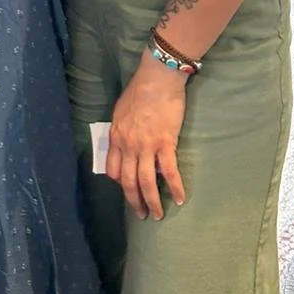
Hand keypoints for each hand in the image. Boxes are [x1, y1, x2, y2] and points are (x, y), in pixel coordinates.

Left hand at [106, 53, 188, 220]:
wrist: (157, 78)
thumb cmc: (140, 89)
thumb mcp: (121, 110)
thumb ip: (122, 128)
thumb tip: (125, 141)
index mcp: (116, 137)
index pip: (112, 169)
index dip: (120, 183)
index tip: (128, 189)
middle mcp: (128, 145)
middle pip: (128, 181)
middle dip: (134, 201)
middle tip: (142, 215)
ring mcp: (146, 146)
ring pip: (146, 182)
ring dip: (152, 201)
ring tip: (158, 215)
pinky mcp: (166, 143)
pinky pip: (169, 172)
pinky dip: (175, 187)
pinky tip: (180, 198)